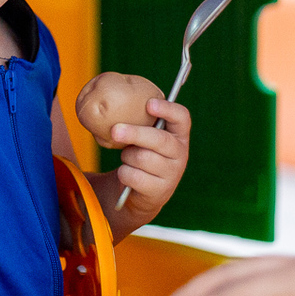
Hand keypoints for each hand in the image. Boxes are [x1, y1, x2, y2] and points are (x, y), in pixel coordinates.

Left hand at [111, 97, 189, 218]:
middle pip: (159, 139)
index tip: (149, 104)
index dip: (167, 109)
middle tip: (115, 131)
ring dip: (127, 157)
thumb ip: (139, 123)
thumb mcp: (145, 137)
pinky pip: (133, 176)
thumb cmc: (142, 153)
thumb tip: (112, 110)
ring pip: (142, 158)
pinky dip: (124, 173)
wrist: (142, 191)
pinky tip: (128, 173)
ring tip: (128, 158)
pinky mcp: (159, 190)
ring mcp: (172, 173)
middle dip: (135, 134)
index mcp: (178, 134)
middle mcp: (180, 153)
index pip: (182, 117)